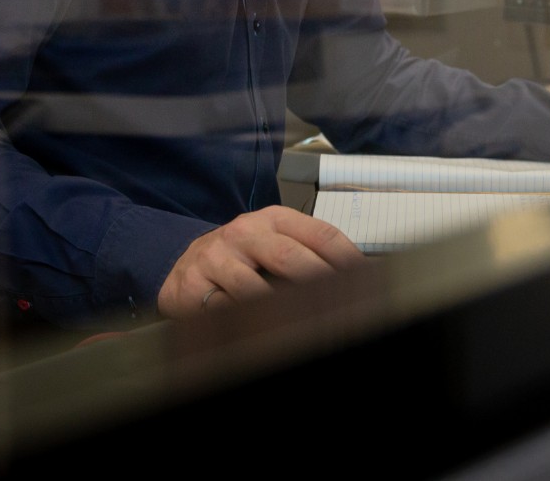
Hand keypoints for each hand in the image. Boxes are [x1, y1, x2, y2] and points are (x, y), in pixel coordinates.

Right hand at [156, 205, 365, 319]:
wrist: (184, 266)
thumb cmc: (238, 256)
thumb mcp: (271, 243)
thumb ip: (305, 252)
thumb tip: (352, 275)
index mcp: (273, 220)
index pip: (319, 233)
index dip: (345, 256)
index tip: (365, 278)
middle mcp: (245, 233)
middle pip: (290, 257)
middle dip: (318, 282)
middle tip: (340, 305)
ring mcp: (217, 257)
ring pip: (254, 288)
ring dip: (279, 309)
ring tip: (302, 323)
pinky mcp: (193, 285)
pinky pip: (224, 309)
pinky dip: (243, 321)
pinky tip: (259, 330)